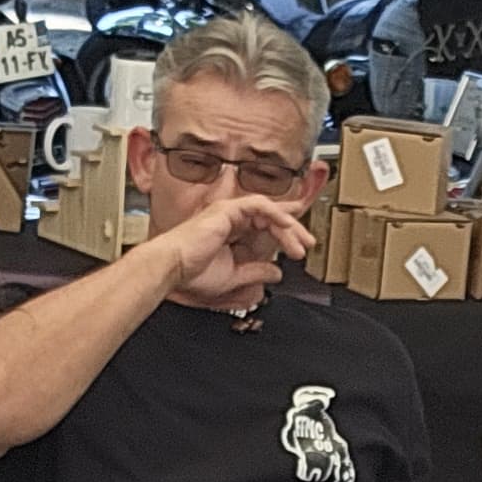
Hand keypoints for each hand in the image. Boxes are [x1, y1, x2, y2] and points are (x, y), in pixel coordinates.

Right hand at [142, 189, 312, 302]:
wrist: (172, 269)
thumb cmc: (192, 272)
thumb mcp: (234, 276)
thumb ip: (256, 272)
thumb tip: (276, 272)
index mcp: (231, 232)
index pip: (265, 226)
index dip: (285, 230)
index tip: (302, 240)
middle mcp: (231, 219)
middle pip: (271, 218)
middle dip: (293, 231)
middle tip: (308, 244)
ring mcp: (229, 212)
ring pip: (269, 211)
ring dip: (288, 227)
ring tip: (301, 244)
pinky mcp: (227, 209)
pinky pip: (259, 205)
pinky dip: (275, 214)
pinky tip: (287, 227)